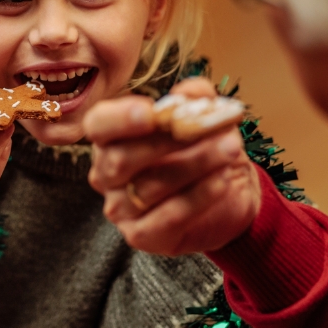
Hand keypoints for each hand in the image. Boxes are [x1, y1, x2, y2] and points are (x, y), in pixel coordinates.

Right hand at [85, 78, 261, 256]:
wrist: (228, 193)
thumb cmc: (203, 150)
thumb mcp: (204, 118)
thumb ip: (196, 99)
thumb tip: (193, 92)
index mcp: (111, 138)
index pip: (98, 125)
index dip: (119, 119)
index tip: (151, 112)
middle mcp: (106, 174)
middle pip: (121, 159)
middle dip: (165, 142)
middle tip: (206, 128)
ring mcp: (121, 208)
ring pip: (148, 187)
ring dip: (194, 165)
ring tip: (228, 148)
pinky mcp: (142, 236)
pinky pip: (168, 217)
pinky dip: (198, 197)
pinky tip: (222, 180)